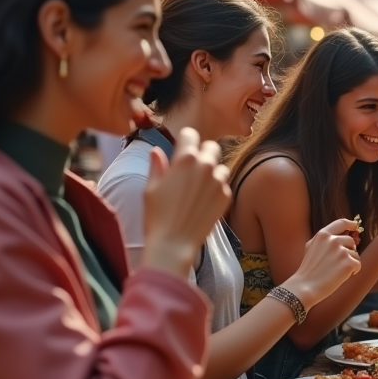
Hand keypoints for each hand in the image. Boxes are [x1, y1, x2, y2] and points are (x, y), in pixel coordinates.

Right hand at [141, 127, 230, 277]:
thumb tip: (156, 151)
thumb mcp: (151, 187)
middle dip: (203, 152)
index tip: (182, 148)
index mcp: (185, 159)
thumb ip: (157, 165)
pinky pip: (224, 185)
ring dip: (212, 172)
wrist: (174, 244)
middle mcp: (205, 165)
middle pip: (211, 146)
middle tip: (193, 167)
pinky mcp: (226, 196)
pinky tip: (204, 202)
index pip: (191, 134)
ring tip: (199, 188)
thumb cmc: (157, 216)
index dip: (185, 140)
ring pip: (221, 166)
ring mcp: (219, 181)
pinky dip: (216, 189)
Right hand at [287, 218, 362, 307]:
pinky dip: (353, 271)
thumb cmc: (308, 269)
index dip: (350, 224)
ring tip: (335, 271)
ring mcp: (341, 251)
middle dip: (348, 251)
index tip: (355, 227)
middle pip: (350, 241)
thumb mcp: (311, 247)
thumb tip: (345, 235)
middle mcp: (333, 240)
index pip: (341, 223)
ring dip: (349, 262)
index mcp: (323, 234)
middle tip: (337, 263)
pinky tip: (341, 276)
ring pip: (355, 254)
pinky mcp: (348, 263)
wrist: (305, 286)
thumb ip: (325, 239)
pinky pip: (358, 264)